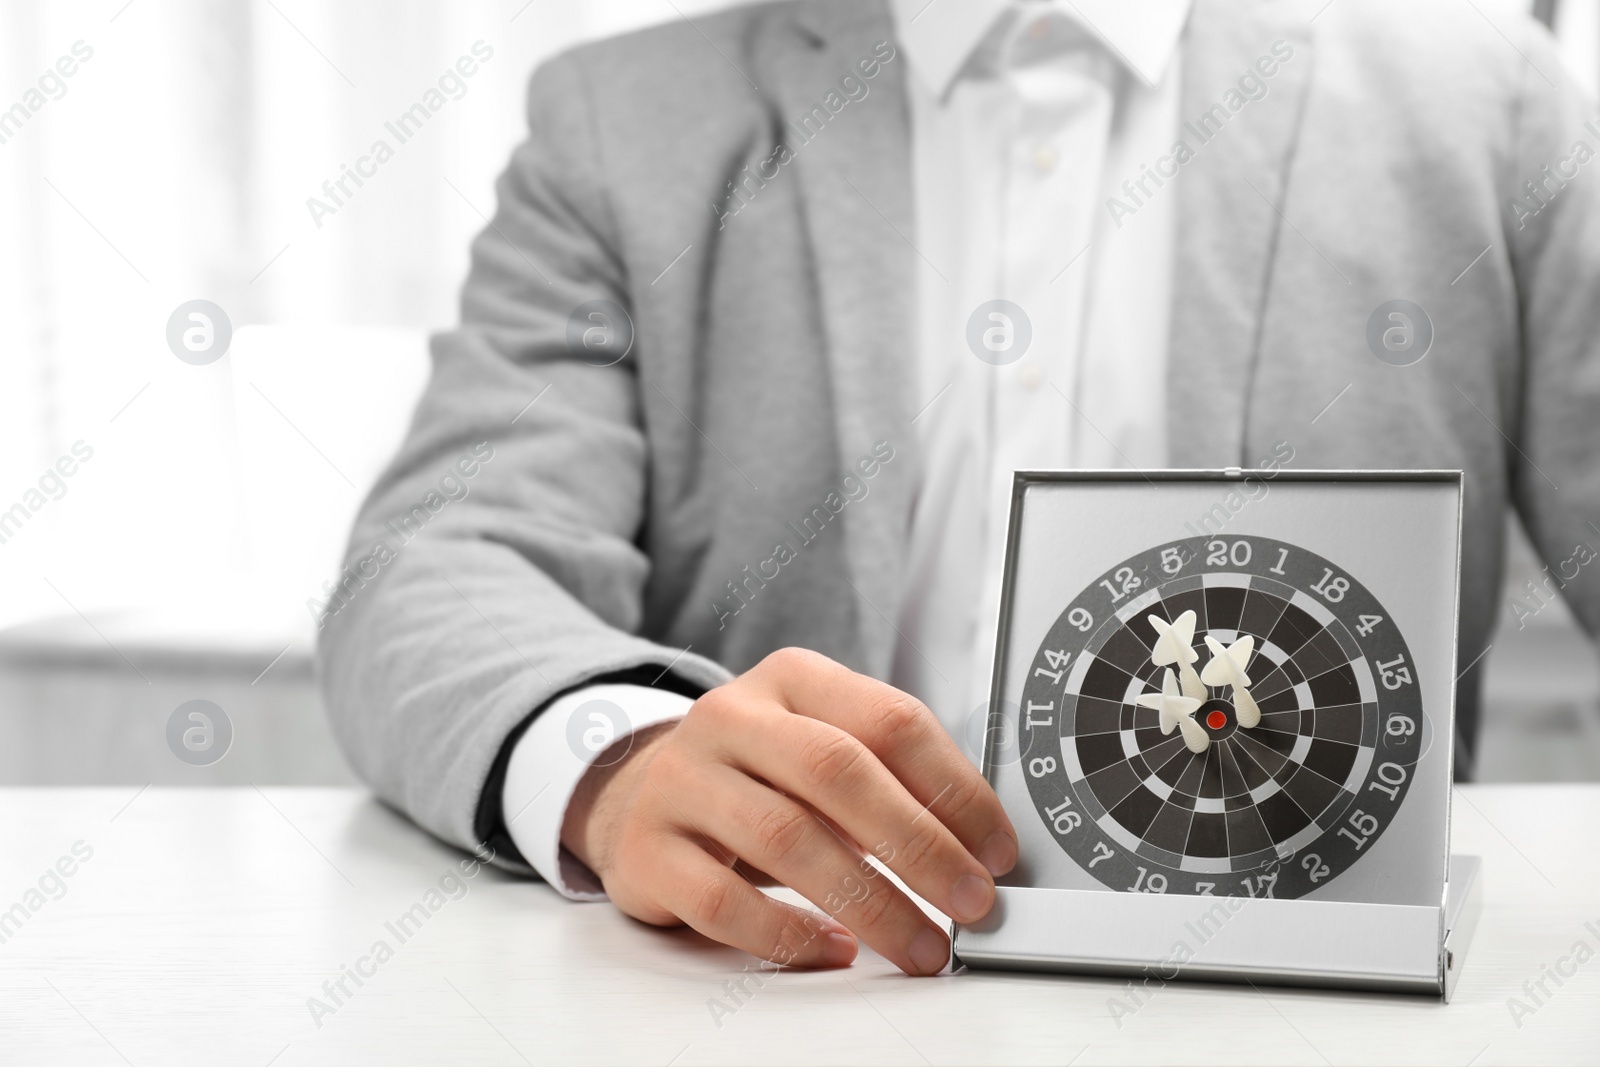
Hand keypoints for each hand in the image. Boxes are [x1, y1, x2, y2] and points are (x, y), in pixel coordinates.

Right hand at [561, 648, 1017, 974]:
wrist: (640, 794)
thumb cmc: (757, 775)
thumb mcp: (817, 742)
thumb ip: (888, 774)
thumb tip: (978, 844)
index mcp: (791, 679)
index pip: (889, 720)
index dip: (955, 788)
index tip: (996, 848)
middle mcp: (732, 718)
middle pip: (839, 772)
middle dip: (920, 845)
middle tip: (971, 901)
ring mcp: (682, 781)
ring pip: (786, 838)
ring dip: (871, 901)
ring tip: (921, 942)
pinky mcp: (648, 851)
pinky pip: (723, 901)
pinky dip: (789, 934)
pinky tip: (836, 949)